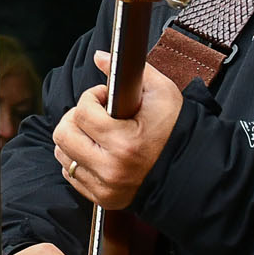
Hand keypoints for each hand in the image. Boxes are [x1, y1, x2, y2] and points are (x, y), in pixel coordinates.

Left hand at [49, 53, 183, 211]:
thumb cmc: (175, 130)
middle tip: (95, 114)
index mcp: (125, 143)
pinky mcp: (102, 198)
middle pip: (64, 134)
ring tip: (94, 132)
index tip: (105, 97)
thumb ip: (128, 71)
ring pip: (63, 153)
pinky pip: (70, 173)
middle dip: (76, 117)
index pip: (82, 112)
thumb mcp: (161, 93)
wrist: (191, 170)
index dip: (91, 97)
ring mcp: (105, 186)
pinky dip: (77, 159)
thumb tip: (99, 56)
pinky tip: (96, 150)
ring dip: (73, 137)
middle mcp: (111, 168)